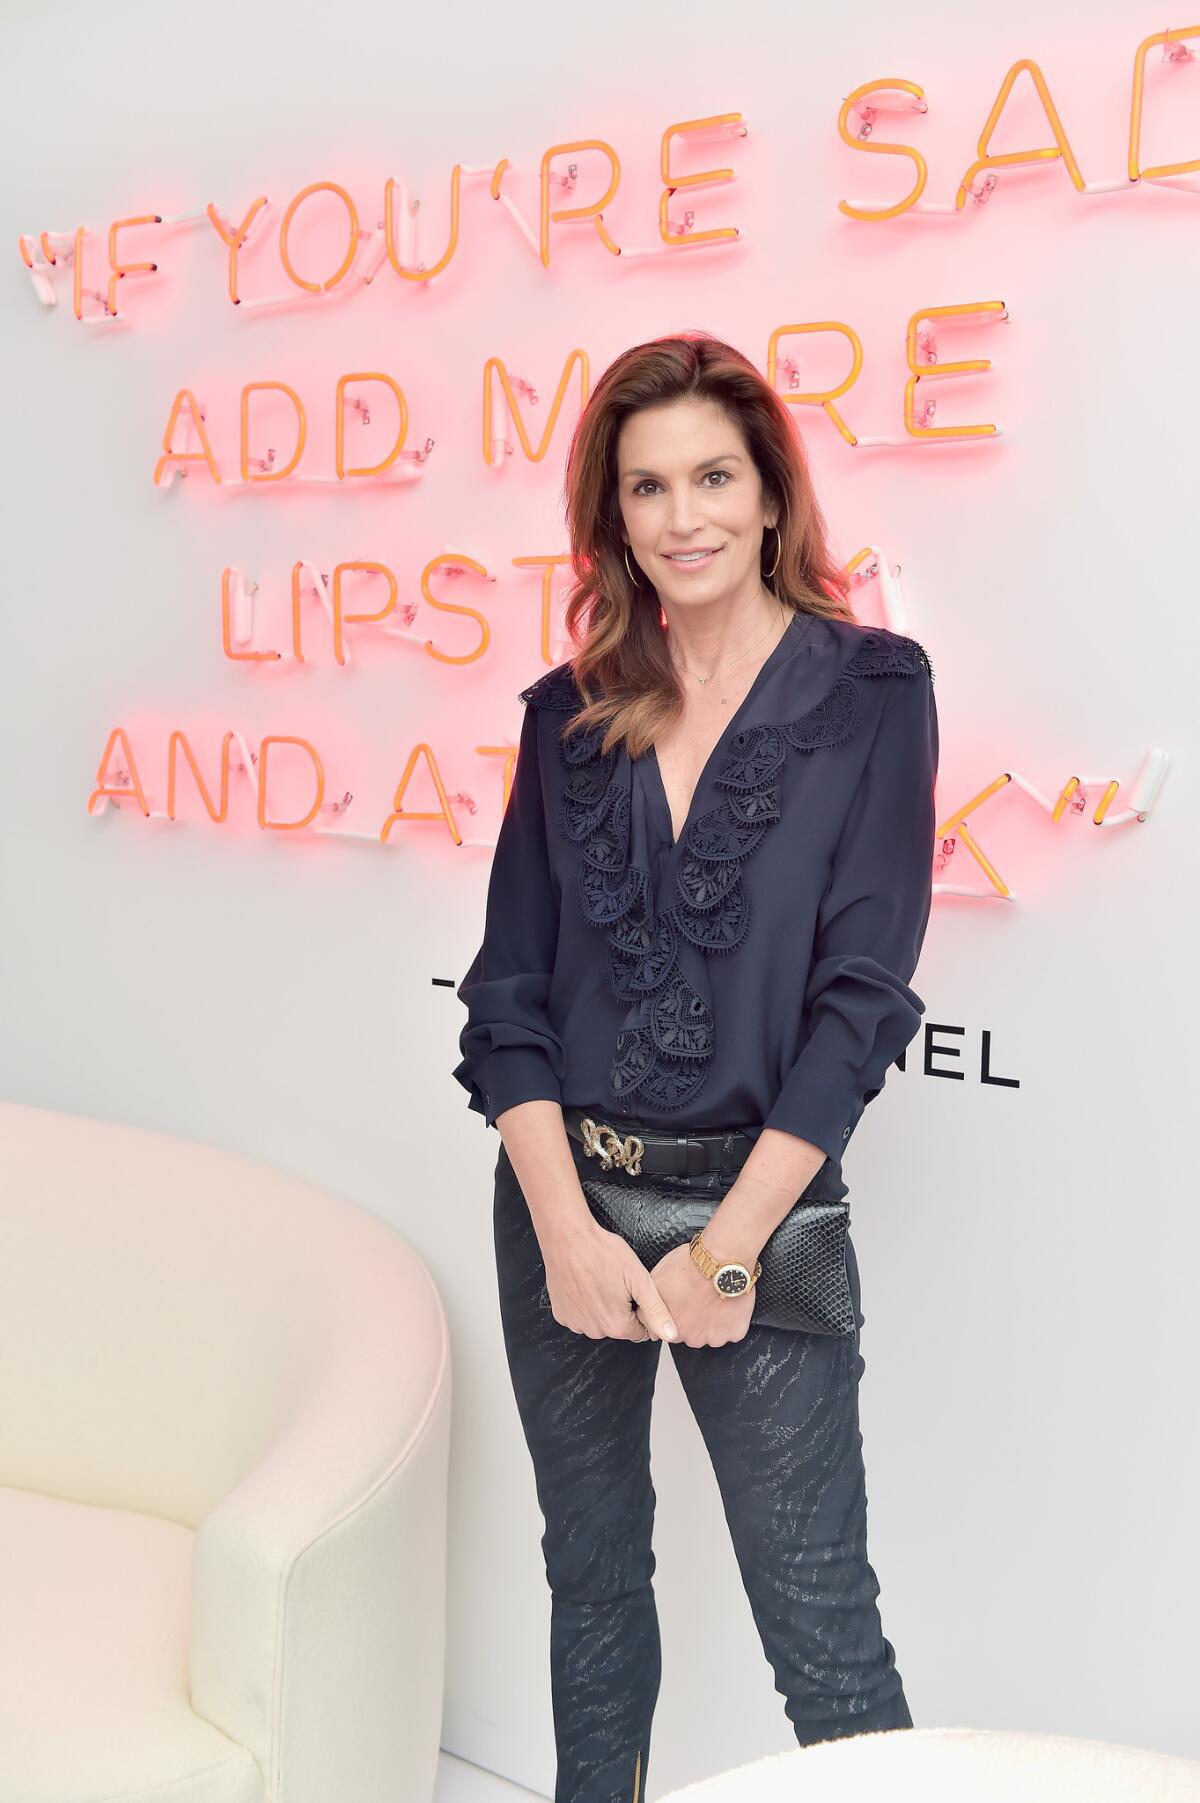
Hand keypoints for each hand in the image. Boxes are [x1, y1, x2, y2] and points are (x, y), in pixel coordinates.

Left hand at [636, 1243, 754, 1347]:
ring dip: (710, 1322)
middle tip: (697, 1298)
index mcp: (667, 1325)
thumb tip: (646, 1308)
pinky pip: (731, 1331)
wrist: (722, 1259)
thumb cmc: (690, 1264)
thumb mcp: (656, 1278)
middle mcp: (688, 1337)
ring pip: (709, 1334)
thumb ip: (650, 1301)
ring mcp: (711, 1337)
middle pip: (686, 1332)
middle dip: (690, 1320)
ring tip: (714, 1298)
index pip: (662, 1328)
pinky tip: (728, 1302)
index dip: (671, 1313)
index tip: (678, 1303)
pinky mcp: (733, 1333)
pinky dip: (730, 1321)